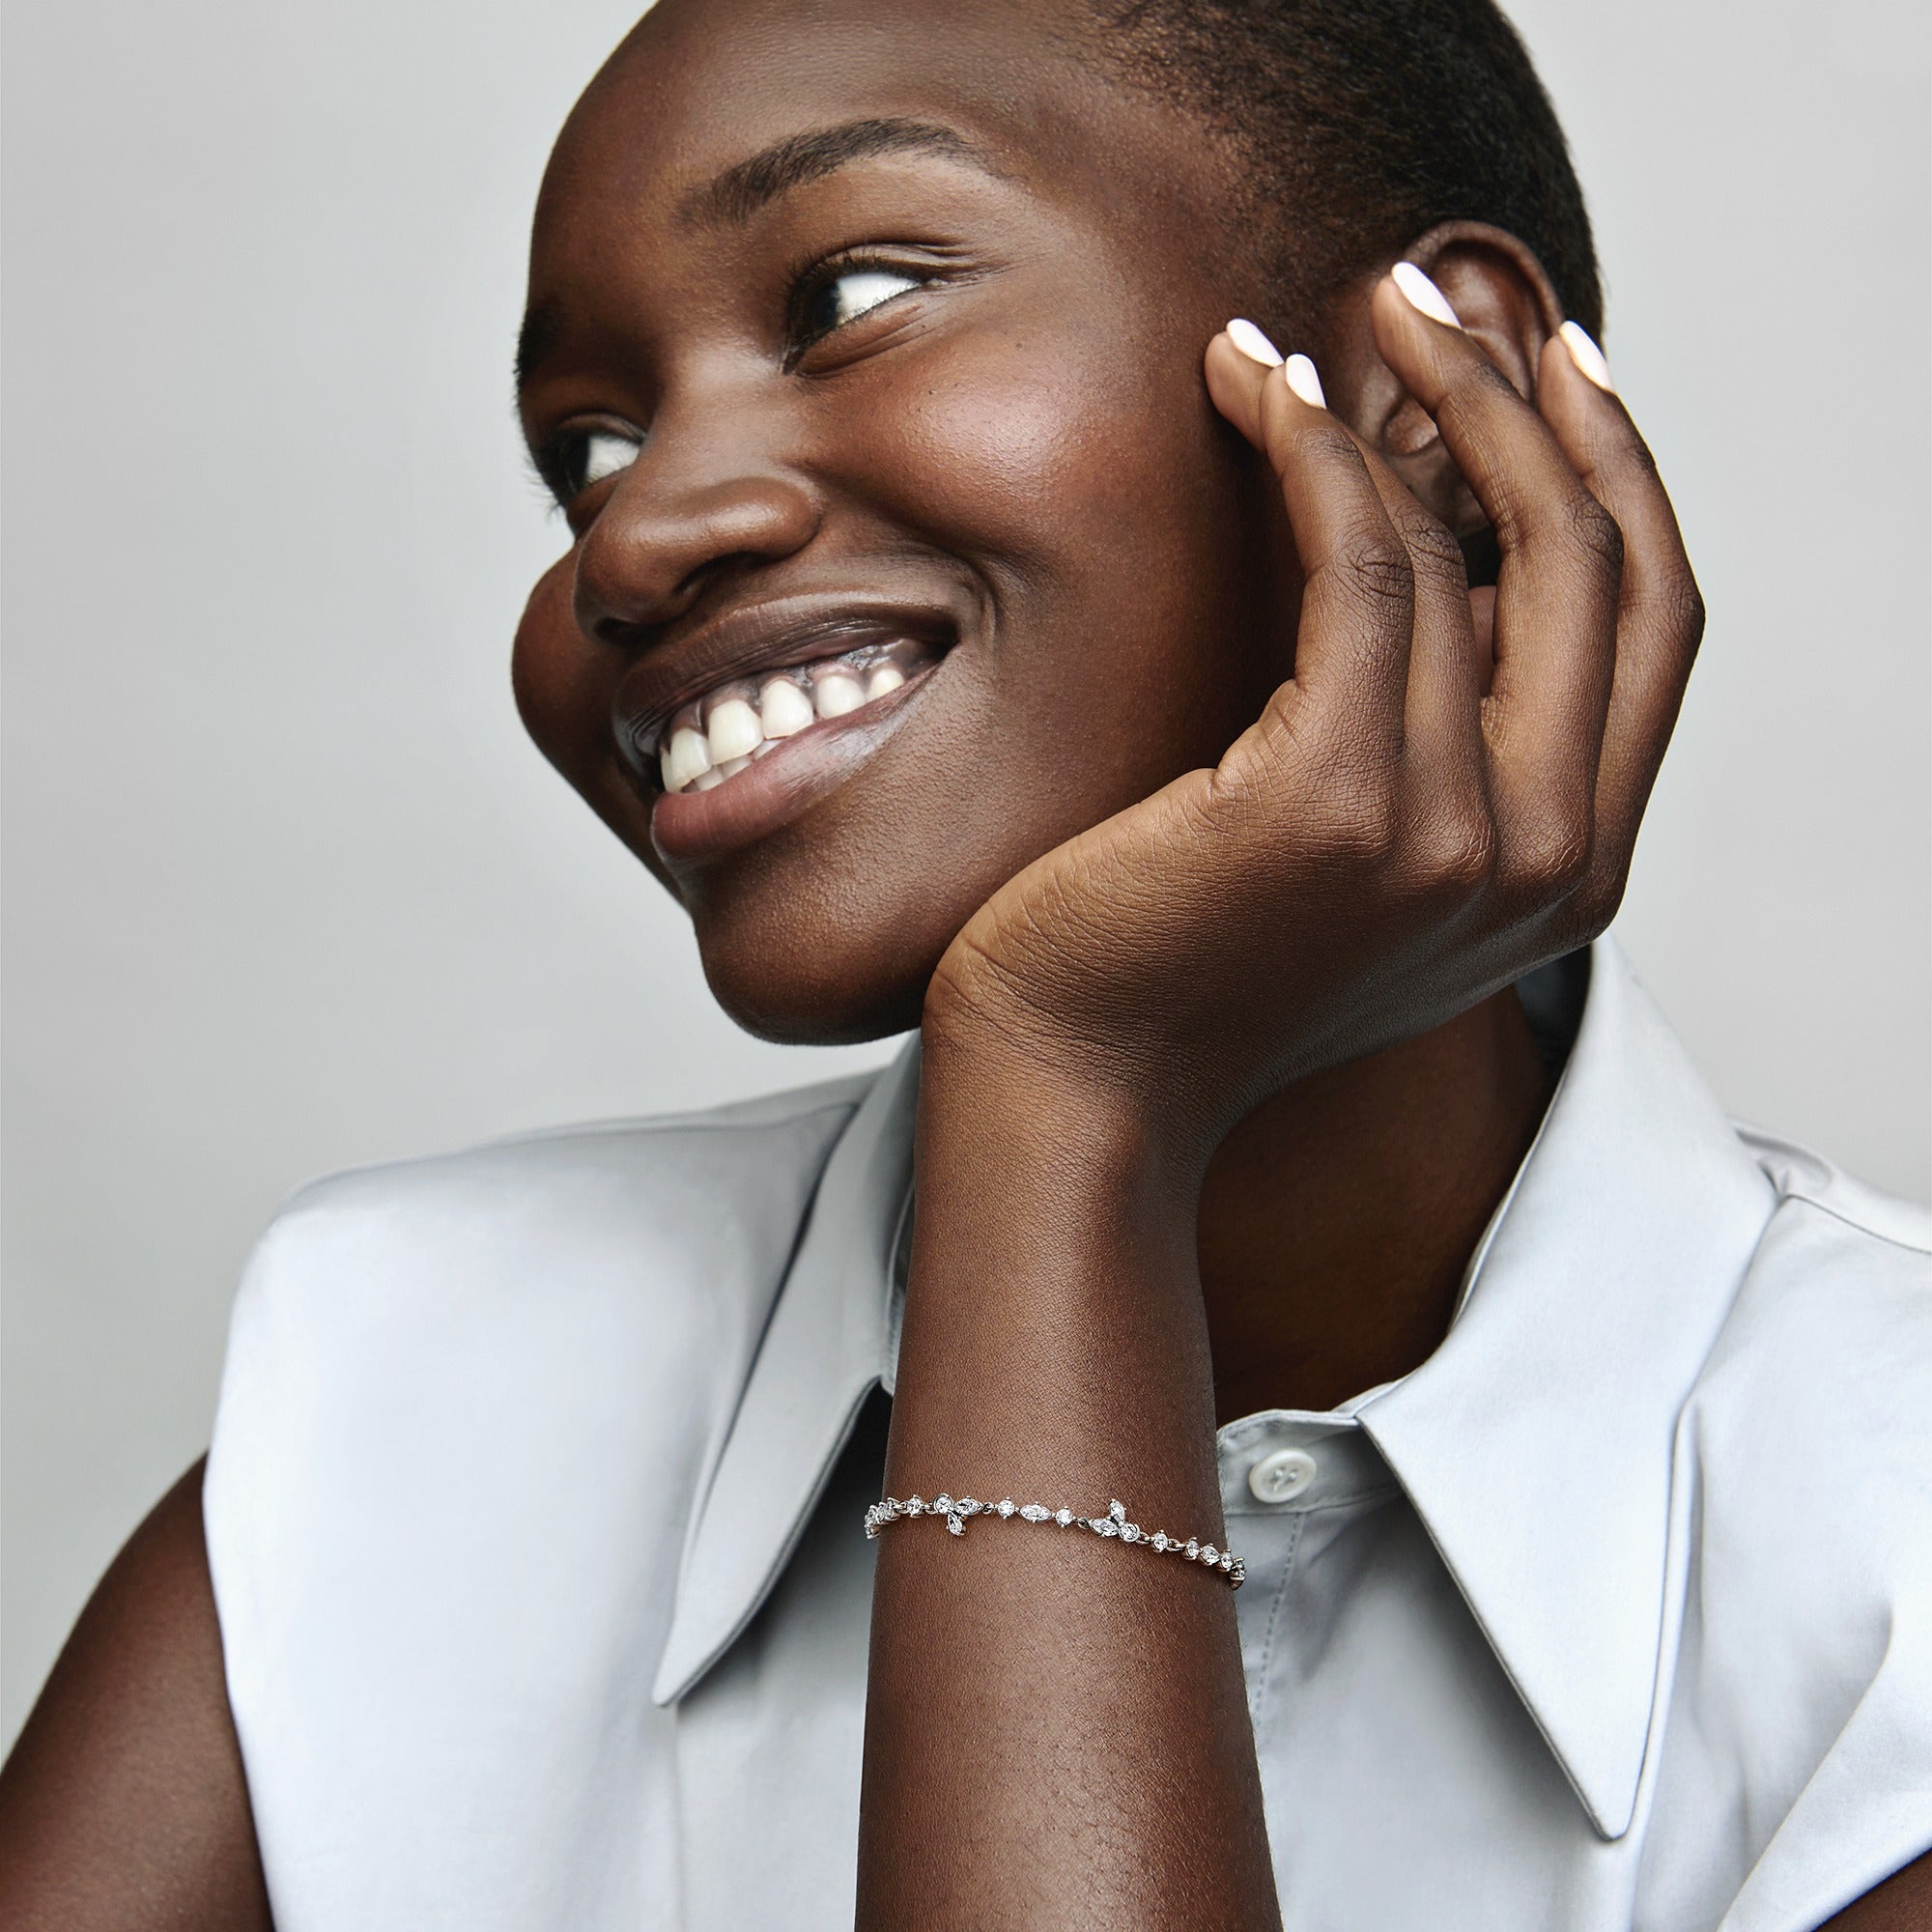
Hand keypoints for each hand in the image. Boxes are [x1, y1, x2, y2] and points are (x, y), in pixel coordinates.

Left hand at [924, 269, 1702, 1158]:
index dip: (1620, 471)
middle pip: (1601, 562)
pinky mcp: (1338, 803)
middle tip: (1429, 299)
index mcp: (1573, 874)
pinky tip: (1251, 386)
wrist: (1087, 1087)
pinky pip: (1362, 565)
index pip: (1654, 624)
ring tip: (1313, 329)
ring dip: (1404, 400)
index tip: (1556, 362)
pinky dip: (1312, 451)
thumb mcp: (1365, 860)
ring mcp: (1455, 837)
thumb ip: (1449, 741)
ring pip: (1473, 547)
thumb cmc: (1193, 965)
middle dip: (1529, 400)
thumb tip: (1459, 553)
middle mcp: (1546, 860)